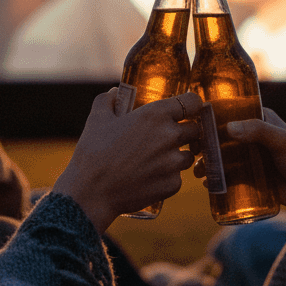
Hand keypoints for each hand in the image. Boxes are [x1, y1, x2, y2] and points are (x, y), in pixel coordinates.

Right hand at [53, 89, 202, 233]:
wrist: (90, 193)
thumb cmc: (93, 152)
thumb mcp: (97, 118)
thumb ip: (108, 99)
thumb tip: (114, 93)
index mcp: (156, 115)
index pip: (193, 101)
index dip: (192, 104)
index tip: (187, 109)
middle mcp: (170, 136)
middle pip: (195, 129)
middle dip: (185, 131)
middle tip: (166, 136)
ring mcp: (174, 162)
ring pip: (189, 154)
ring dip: (178, 154)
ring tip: (155, 159)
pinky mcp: (173, 184)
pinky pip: (178, 176)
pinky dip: (168, 176)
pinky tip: (149, 177)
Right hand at [197, 107, 285, 285]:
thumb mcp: (281, 141)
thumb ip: (259, 131)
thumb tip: (229, 128)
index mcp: (259, 119)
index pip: (231, 112)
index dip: (212, 116)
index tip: (193, 122)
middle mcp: (251, 135)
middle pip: (221, 136)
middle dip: (205, 143)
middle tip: (192, 150)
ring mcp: (248, 156)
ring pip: (221, 156)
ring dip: (207, 162)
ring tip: (198, 170)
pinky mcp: (248, 175)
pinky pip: (227, 174)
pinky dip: (215, 177)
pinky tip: (206, 183)